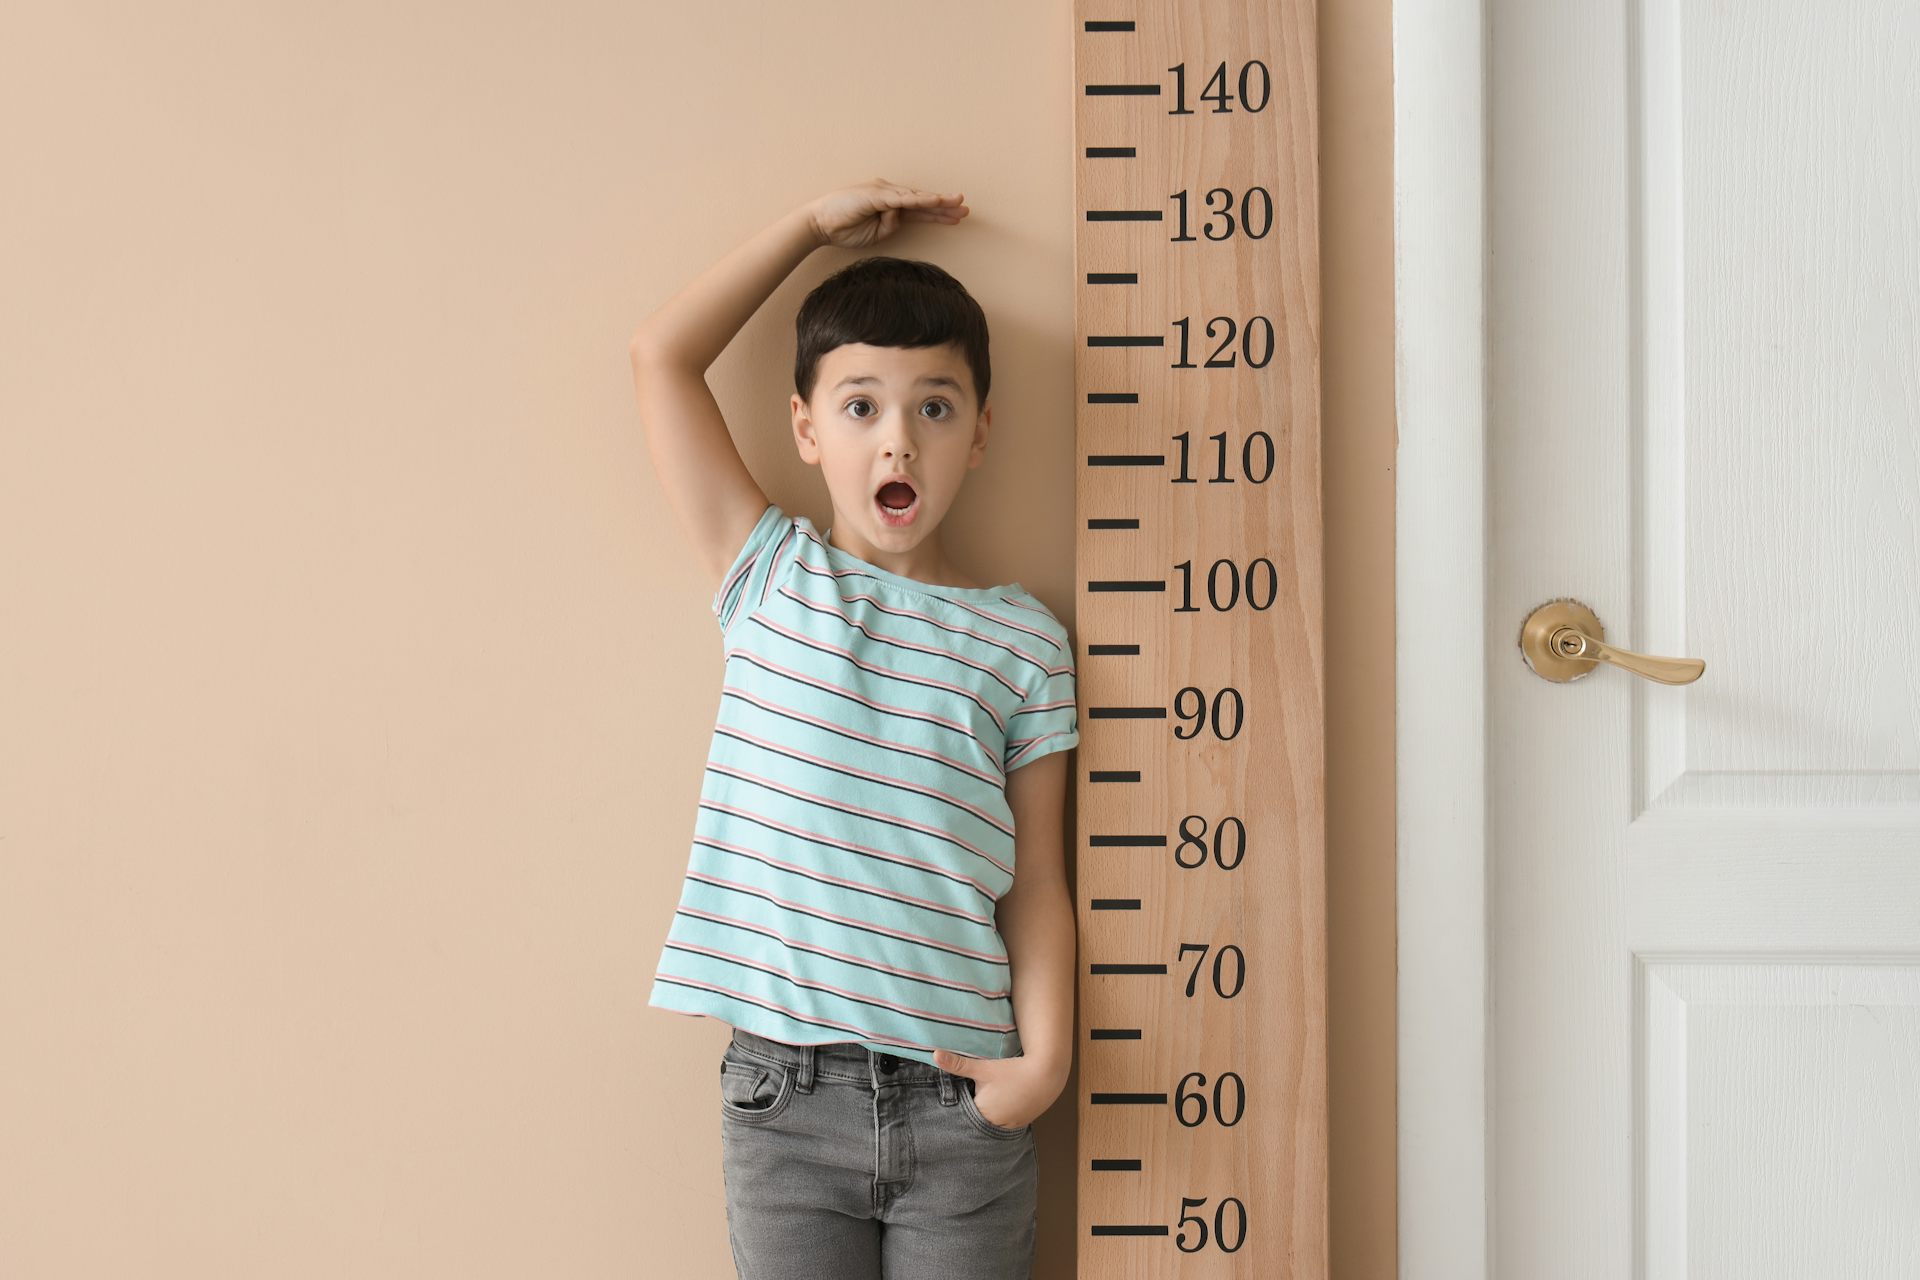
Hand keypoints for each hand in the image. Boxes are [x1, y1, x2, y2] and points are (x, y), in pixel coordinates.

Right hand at [805, 178, 968, 249]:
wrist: (821, 224)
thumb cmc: (845, 229)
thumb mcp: (876, 235)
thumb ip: (891, 227)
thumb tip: (900, 217)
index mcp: (891, 208)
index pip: (920, 211)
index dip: (938, 215)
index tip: (957, 218)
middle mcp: (890, 196)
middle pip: (922, 201)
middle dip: (944, 206)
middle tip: (966, 208)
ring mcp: (883, 193)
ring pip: (916, 197)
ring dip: (936, 200)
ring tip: (956, 202)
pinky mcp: (875, 194)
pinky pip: (901, 198)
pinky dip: (917, 200)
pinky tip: (932, 201)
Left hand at [931, 1047, 1064, 1129]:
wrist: (1047, 1074)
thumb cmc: (1013, 1071)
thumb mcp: (984, 1067)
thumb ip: (958, 1064)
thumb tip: (934, 1054)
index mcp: (982, 1114)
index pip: (963, 1114)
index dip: (960, 1105)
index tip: (959, 1097)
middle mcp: (995, 1125)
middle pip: (976, 1119)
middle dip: (974, 1109)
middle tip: (977, 1094)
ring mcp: (1010, 1126)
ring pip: (991, 1121)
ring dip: (989, 1113)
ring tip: (992, 1097)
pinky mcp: (1021, 1123)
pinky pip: (1005, 1122)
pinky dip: (1002, 1114)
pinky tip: (1005, 1102)